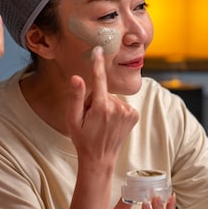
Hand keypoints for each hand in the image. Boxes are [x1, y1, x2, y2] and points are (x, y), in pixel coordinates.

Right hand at [65, 46, 138, 164]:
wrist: (100, 158)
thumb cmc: (82, 139)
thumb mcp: (72, 119)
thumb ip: (75, 97)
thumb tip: (77, 77)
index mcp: (101, 107)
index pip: (99, 80)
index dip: (98, 64)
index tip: (99, 50)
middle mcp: (118, 108)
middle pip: (103, 92)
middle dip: (96, 100)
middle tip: (91, 118)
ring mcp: (129, 112)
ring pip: (113, 98)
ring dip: (105, 106)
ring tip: (101, 122)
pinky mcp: (134, 115)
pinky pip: (121, 104)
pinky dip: (116, 110)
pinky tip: (112, 123)